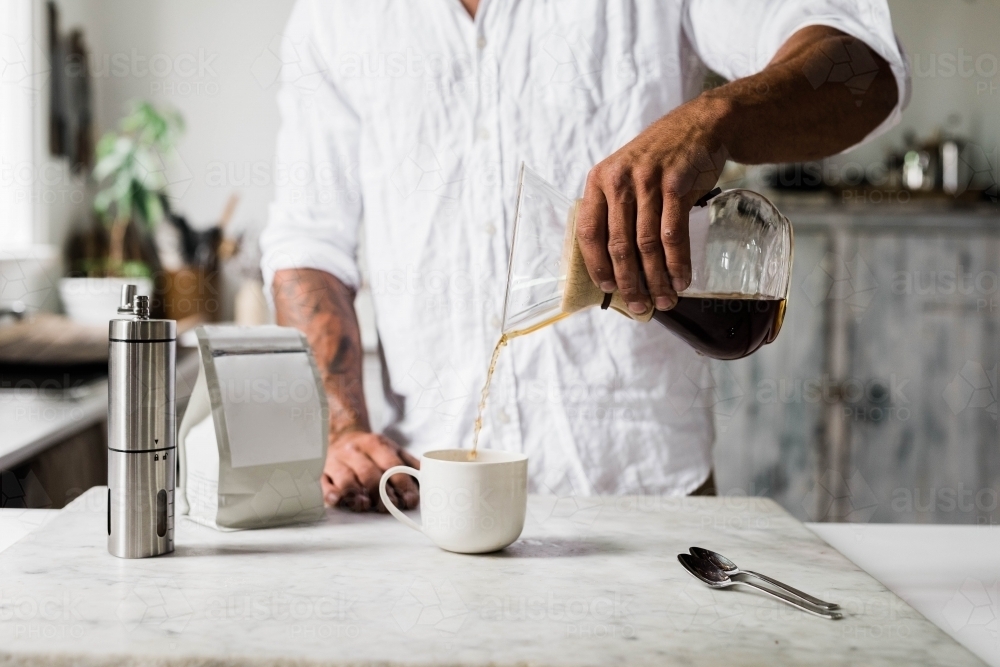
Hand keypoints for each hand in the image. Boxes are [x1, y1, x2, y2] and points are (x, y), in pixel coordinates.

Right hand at [323, 431, 420, 511]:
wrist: (340, 434)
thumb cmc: (370, 450)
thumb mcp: (392, 449)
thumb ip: (410, 464)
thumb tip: (430, 479)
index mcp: (376, 444)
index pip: (392, 466)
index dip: (403, 485)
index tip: (410, 500)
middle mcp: (355, 451)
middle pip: (370, 475)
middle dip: (381, 494)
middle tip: (390, 507)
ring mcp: (337, 461)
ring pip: (346, 479)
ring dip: (357, 495)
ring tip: (365, 505)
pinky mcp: (322, 472)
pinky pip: (324, 483)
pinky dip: (330, 493)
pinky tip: (338, 500)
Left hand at [575, 97, 730, 313]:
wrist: (700, 126)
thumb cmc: (661, 159)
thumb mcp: (627, 174)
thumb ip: (617, 210)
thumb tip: (616, 265)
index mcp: (599, 181)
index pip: (587, 232)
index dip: (597, 265)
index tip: (608, 288)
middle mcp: (618, 181)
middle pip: (619, 245)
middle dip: (629, 282)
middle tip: (639, 305)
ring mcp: (647, 182)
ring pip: (646, 244)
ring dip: (656, 279)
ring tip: (665, 300)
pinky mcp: (675, 185)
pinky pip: (672, 234)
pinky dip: (677, 263)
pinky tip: (681, 279)